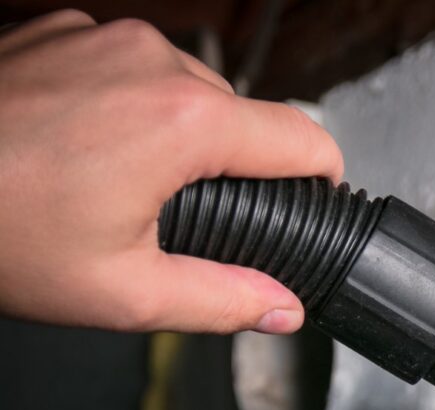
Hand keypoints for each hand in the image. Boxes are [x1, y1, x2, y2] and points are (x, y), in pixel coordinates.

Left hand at [0, 11, 342, 333]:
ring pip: (185, 88)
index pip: (304, 137)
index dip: (322, 177)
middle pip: (242, 116)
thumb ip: (223, 300)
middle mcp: (152, 60)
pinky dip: (125, 107)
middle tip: (178, 218)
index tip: (314, 199)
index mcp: (184, 122)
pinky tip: (80, 149)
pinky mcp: (64, 30)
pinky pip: (129, 69)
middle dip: (230, 166)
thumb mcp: (122, 292)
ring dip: (176, 134)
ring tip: (117, 183)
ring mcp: (103, 36)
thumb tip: (282, 307)